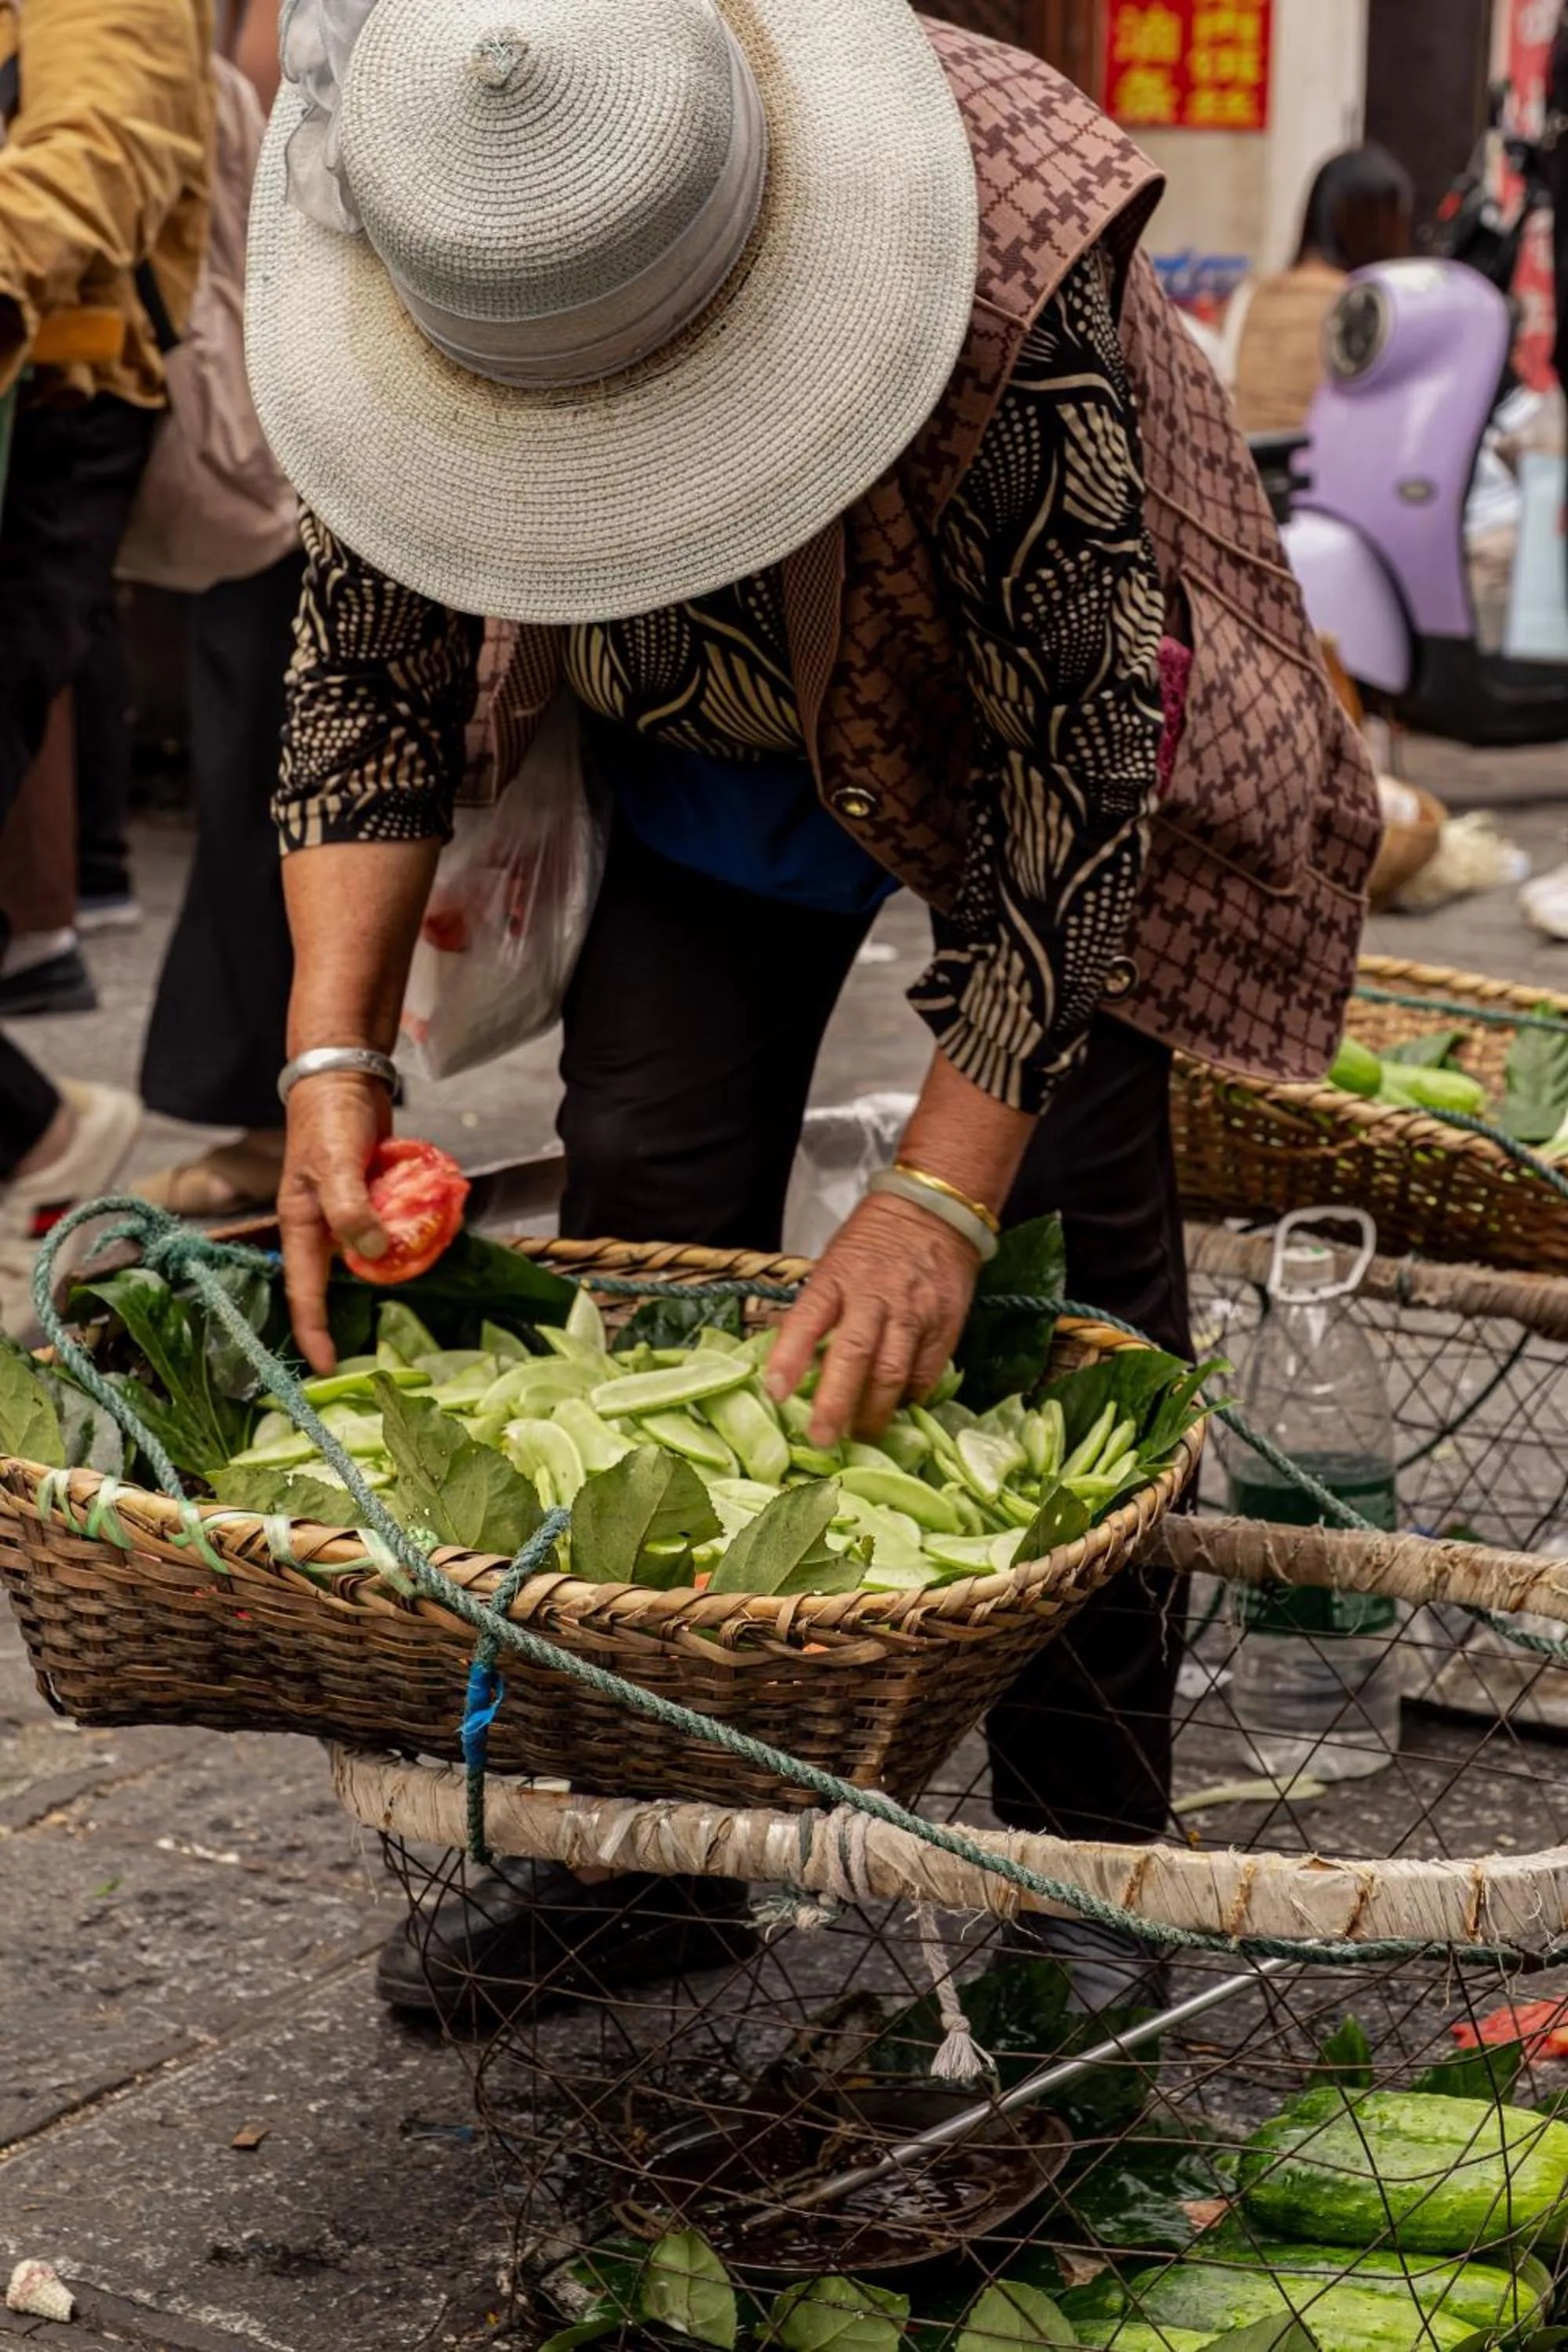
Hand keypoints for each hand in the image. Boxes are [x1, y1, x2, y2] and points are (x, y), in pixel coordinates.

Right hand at [279, 1074, 393, 1371]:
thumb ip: (352, 1210)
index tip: (327, 1368)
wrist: (346, 1077)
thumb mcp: (337, 1166)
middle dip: (351, 1313)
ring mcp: (349, 1211)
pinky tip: (428, 1239)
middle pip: (336, 1280)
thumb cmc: (329, 1120)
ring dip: (390, 1268)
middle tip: (377, 1348)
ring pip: (369, 1254)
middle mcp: (322, 1225)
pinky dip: (406, 1235)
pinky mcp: (372, 1196)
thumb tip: (373, 1253)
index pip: (304, 1291)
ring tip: (413, 1289)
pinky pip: (390, 1226)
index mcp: (301, 1225)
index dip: (314, 1331)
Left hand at [766, 1193, 980, 1445]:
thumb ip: (818, 1309)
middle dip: (835, 1402)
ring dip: (873, 1412)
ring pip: (892, 1371)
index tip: (775, 1392)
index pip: (807, 1319)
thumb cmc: (871, 1243)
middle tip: (821, 1437)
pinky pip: (925, 1372)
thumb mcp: (833, 1264)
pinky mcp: (944, 1326)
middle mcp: (874, 1296)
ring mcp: (913, 1312)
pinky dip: (909, 1396)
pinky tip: (898, 1408)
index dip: (789, 1357)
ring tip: (859, 1436)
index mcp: (836, 1277)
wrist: (934, 1213)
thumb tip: (793, 1363)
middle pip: (853, 1355)